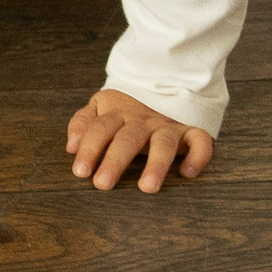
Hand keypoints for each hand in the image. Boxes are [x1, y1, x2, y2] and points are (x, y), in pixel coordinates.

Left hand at [66, 89, 212, 192]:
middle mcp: (142, 121)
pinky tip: (187, 173)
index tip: (80, 171)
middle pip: (127, 139)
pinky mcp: (191, 130)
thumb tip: (71, 147)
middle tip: (102, 184)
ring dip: (156, 164)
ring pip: (163, 143)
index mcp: (117, 114)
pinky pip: (200, 141)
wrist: (162, 83)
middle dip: (114, 161)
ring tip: (147, 188)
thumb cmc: (125, 107)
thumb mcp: (99, 107)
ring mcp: (168, 125)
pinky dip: (197, 156)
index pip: (100, 129)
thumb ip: (83, 124)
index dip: (89, 148)